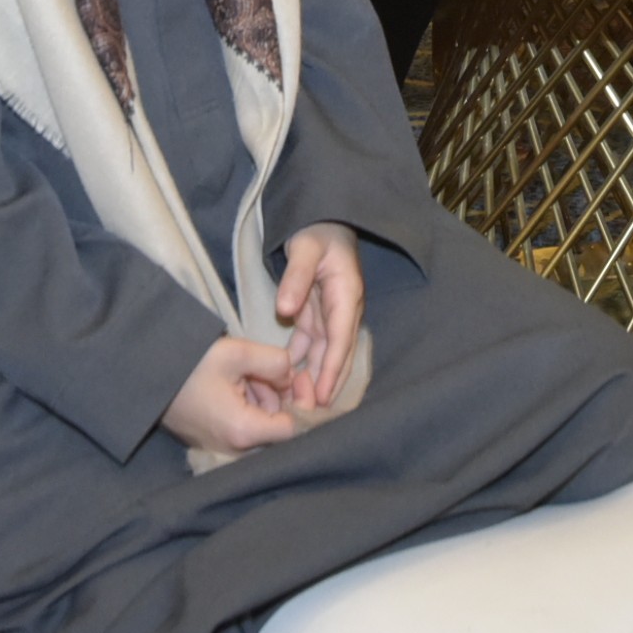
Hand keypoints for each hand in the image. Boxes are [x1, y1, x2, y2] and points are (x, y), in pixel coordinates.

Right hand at [161, 332, 300, 456]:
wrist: (146, 377)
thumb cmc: (189, 365)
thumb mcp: (237, 353)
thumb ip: (276, 362)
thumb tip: (291, 375)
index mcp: (244, 431)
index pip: (296, 428)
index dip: (304, 401)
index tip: (298, 375)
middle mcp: (236, 451)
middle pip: (280, 429)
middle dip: (282, 396)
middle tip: (268, 368)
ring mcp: (223, 451)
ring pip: (263, 428)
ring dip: (265, 399)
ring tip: (246, 373)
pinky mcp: (215, 446)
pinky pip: (246, 431)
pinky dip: (250, 408)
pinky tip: (237, 385)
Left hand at [273, 224, 364, 414]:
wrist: (322, 216)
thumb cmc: (317, 229)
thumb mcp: (305, 247)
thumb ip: (296, 277)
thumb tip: (285, 310)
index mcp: (347, 295)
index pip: (341, 340)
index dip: (332, 370)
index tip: (324, 397)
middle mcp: (343, 309)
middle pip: (338, 354)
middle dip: (328, 384)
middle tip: (315, 416)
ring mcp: (330, 312)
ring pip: (324, 353)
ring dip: (314, 376)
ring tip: (300, 405)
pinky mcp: (316, 312)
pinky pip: (310, 342)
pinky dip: (301, 360)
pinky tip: (287, 379)